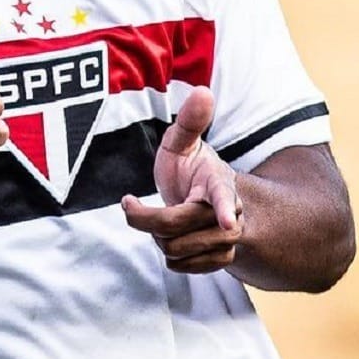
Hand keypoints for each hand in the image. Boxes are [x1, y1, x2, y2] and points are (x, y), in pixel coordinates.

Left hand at [122, 86, 243, 273]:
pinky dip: (168, 255)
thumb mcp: (182, 142)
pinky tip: (168, 238)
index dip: (223, 210)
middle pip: (175, 227)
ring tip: (158, 219)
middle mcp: (227, 215)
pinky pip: (181, 266)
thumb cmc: (191, 168)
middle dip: (146, 218)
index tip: (226, 222)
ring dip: (156, 236)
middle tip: (130, 204)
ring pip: (175, 249)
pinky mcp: (219, 261)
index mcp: (220, 183)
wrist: (202, 199)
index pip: (222, 197)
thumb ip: (190, 121)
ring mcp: (226, 241)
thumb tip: (203, 91)